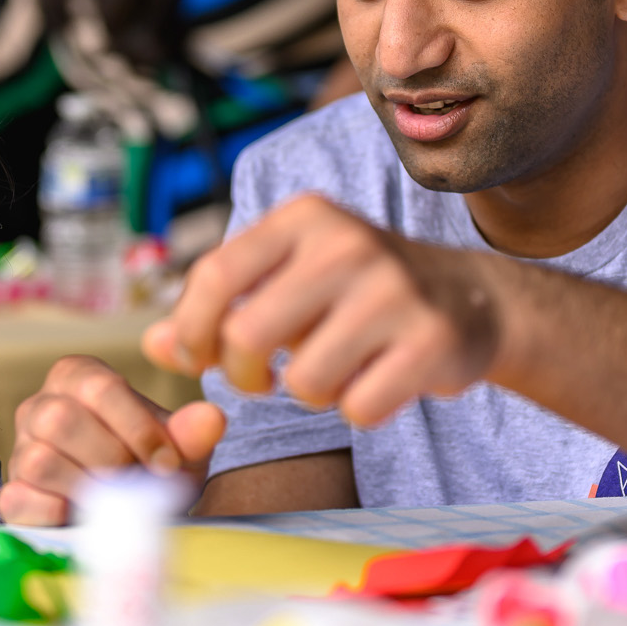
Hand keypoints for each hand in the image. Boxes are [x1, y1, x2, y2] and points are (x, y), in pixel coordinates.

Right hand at [0, 356, 225, 525]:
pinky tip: (83, 516)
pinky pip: (20, 499)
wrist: (133, 513)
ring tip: (112, 498)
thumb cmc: (153, 468)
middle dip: (110, 457)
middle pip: (61, 419)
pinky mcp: (12, 493)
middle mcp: (41, 405)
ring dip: (86, 486)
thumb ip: (192, 433)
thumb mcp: (180, 450)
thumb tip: (211, 418)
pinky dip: (59, 513)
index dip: (137, 428)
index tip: (166, 463)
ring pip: (39, 459)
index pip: (99, 388)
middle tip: (137, 481)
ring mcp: (20, 449)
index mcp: (79, 377)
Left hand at [142, 193, 508, 426]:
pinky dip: (359, 409)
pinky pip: (359, 407)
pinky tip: (378, 379)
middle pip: (246, 336)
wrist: (471, 298)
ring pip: (303, 381)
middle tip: (262, 379)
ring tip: (335, 370)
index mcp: (304, 217)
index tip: (200, 358)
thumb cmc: (358, 292)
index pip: (214, 274)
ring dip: (309, 394)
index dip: (192, 330)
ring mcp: (394, 291)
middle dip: (244, 375)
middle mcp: (348, 244)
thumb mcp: (290, 277)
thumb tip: (155, 346)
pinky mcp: (431, 341)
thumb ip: (218, 309)